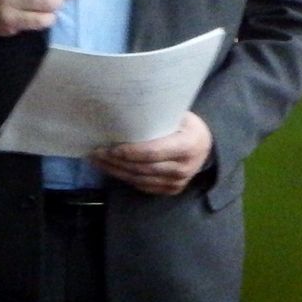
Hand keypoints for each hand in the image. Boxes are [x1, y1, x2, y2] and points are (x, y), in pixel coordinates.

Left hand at [89, 112, 213, 195]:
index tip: (109, 147)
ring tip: (97, 160)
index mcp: (188, 146)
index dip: (129, 151)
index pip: (152, 152)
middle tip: (95, 152)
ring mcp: (177, 182)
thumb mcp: (180, 115)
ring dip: (115, 171)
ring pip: (139, 179)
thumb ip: (159, 116)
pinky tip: (111, 169)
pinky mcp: (170, 190)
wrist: (205, 148)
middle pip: (142, 167)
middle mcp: (184, 168)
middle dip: (115, 161)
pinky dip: (124, 177)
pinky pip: (142, 186)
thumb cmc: (188, 126)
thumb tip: (125, 110)